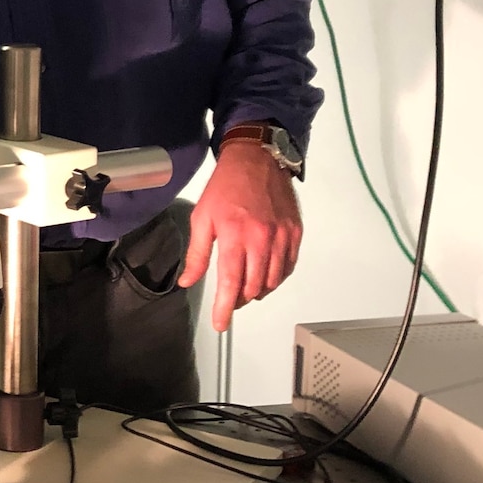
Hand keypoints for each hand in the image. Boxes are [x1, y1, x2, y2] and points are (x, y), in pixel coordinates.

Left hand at [179, 141, 302, 332]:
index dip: (225, 307)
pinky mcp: (295, 232)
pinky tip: (265, 275)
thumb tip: (187, 281)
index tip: (220, 323)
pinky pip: (288, 267)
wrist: (256, 159)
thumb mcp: (202, 217)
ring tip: (245, 288)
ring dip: (258, 291)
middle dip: (240, 300)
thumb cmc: (226, 186)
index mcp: (234, 234)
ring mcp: (282, 236)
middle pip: (254, 286)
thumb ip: (197, 254)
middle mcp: (262, 238)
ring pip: (273, 280)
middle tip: (230, 300)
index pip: (231, 282)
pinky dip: (276, 278)